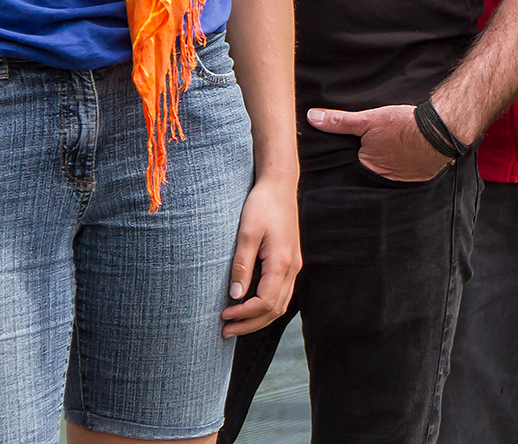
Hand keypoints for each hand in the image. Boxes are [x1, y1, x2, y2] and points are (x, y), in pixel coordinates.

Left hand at [222, 173, 301, 336]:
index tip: (223, 316)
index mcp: (282, 262)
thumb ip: (242, 265)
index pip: (265, 302)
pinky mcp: (291, 261)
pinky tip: (248, 305)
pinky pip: (282, 293)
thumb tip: (235, 295)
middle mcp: (292, 267)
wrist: (280, 185)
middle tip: (224, 330)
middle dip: (250, 324)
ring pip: (281, 304)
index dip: (244, 315)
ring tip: (235, 323)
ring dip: (258, 318)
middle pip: (275, 309)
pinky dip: (266, 306)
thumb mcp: (246, 233)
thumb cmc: (262, 205)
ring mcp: (294, 265)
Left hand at [307, 104, 449, 181]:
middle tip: (380, 148)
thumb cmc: (403, 125)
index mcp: (367, 168)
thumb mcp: (368, 119)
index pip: (352, 166)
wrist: (440, 131)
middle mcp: (382, 180)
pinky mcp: (420, 179)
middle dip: (372, 163)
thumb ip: (340, 121)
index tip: (356, 148)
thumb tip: (312, 117)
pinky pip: (408, 175)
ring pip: (389, 174)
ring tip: (394, 152)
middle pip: (371, 172)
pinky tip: (409, 156)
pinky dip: (407, 167)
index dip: (353, 156)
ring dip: (390, 166)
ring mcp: (402, 181)